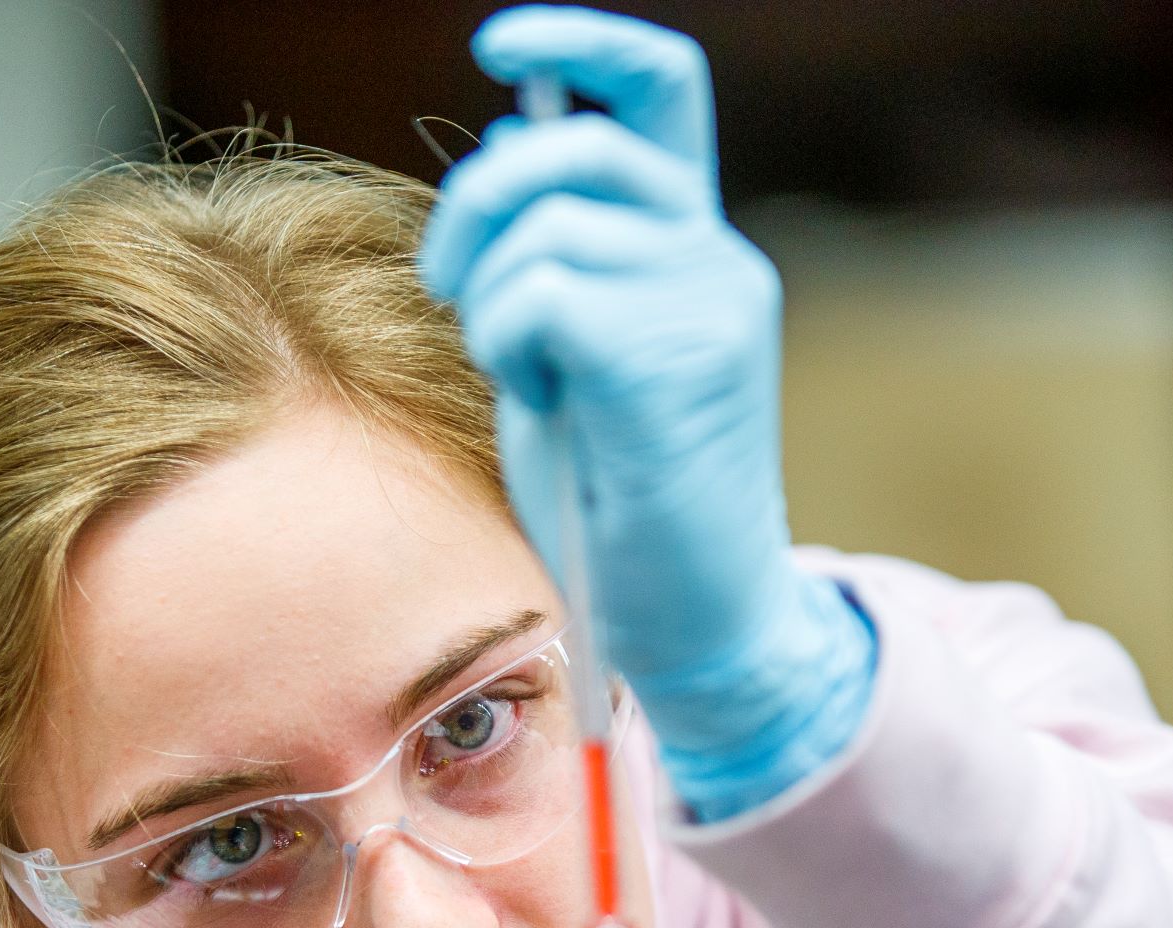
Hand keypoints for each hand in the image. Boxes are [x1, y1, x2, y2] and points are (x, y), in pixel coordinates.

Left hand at [420, 5, 873, 818]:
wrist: (699, 626)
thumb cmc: (621, 505)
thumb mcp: (572, 358)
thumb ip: (551, 255)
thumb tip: (508, 145)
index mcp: (694, 250)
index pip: (660, 91)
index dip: (582, 42)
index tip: (502, 43)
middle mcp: (716, 258)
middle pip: (568, 148)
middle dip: (476, 210)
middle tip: (456, 293)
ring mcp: (708, 303)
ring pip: (542, 229)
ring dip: (494, 302)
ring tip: (531, 380)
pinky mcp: (678, 358)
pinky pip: (540, 297)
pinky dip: (512, 349)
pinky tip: (550, 408)